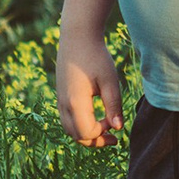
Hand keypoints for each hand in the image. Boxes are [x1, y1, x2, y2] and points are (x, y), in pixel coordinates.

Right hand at [55, 31, 125, 145]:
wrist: (77, 37)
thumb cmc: (96, 57)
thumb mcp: (110, 81)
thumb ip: (114, 106)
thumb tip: (119, 129)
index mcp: (75, 102)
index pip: (87, 133)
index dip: (102, 135)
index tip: (115, 123)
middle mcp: (63, 105)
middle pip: (76, 136)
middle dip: (95, 141)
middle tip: (114, 138)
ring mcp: (60, 101)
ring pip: (70, 130)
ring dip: (87, 134)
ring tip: (105, 128)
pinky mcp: (60, 96)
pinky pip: (67, 120)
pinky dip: (80, 125)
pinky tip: (95, 117)